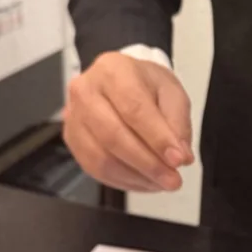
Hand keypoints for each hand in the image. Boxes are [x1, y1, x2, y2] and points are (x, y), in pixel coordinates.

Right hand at [63, 52, 193, 192]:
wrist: (122, 81)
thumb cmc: (147, 85)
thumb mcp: (172, 93)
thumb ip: (178, 123)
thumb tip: (180, 156)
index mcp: (113, 70)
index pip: (134, 109)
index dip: (157, 139)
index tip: (178, 160)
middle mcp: (86, 91)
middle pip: (113, 136)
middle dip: (147, 164)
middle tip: (173, 179)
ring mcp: (73, 116)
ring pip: (101, 158)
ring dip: (136, 176)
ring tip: (162, 182)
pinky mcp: (72, 139)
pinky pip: (94, 168)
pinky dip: (123, 180)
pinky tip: (144, 181)